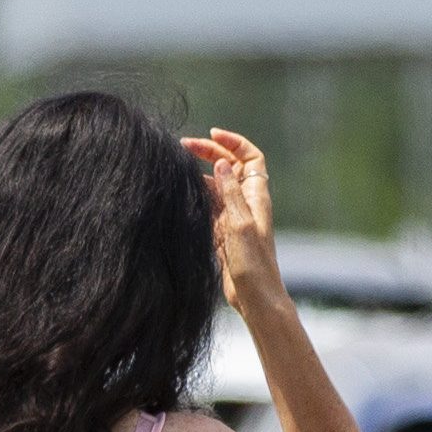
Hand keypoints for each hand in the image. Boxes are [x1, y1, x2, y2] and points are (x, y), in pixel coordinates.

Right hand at [188, 128, 281, 302]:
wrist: (255, 297)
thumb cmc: (254, 264)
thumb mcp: (240, 224)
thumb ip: (230, 192)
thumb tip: (221, 161)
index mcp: (255, 196)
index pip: (250, 157)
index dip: (234, 142)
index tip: (212, 134)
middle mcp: (246, 203)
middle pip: (230, 167)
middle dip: (209, 152)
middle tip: (183, 145)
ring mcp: (233, 217)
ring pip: (216, 185)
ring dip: (199, 174)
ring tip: (176, 166)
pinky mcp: (222, 232)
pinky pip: (208, 206)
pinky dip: (196, 196)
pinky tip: (181, 192)